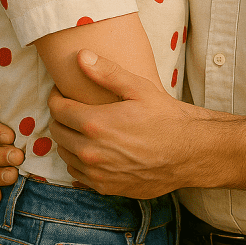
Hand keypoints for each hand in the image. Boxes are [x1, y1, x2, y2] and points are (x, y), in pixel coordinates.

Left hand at [49, 50, 204, 198]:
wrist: (188, 152)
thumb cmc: (165, 117)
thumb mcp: (138, 88)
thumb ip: (106, 72)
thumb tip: (80, 57)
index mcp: (95, 124)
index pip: (58, 110)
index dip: (56, 97)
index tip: (62, 91)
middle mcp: (91, 152)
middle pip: (57, 132)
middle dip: (60, 116)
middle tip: (71, 107)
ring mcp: (97, 173)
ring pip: (64, 154)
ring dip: (67, 139)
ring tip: (81, 127)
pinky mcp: (105, 188)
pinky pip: (77, 174)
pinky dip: (78, 160)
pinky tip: (92, 148)